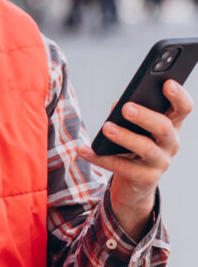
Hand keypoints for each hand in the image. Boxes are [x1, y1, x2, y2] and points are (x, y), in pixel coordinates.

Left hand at [78, 79, 192, 238]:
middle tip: (127, 108)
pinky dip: (100, 158)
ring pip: (146, 148)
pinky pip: (122, 167)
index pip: (182, 109)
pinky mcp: (146, 179)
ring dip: (124, 136)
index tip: (167, 83)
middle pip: (165, 127)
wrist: (134, 183)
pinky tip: (83, 150)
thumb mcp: (133, 128)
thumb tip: (120, 105)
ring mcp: (161, 162)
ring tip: (106, 127)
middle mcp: (171, 144)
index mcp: (171, 125)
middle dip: (146, 116)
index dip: (178, 96)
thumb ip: (128, 113)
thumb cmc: (132, 146)